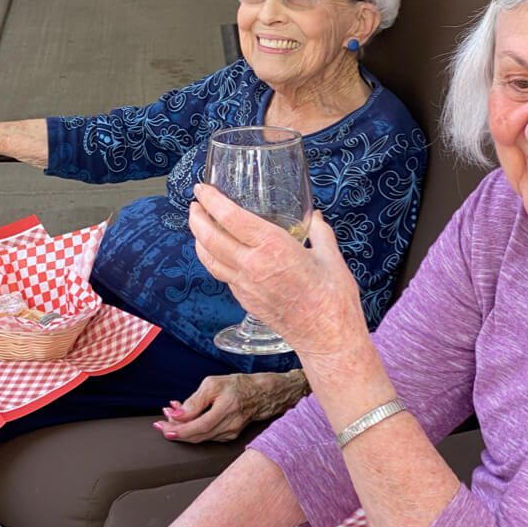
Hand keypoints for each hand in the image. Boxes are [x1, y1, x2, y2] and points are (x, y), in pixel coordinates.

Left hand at [154, 371, 309, 443]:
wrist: (263, 393)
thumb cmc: (238, 385)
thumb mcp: (214, 383)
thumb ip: (195, 400)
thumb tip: (176, 414)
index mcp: (226, 409)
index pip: (196, 426)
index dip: (176, 428)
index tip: (160, 424)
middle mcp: (229, 425)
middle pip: (195, 436)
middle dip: (175, 431)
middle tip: (161, 423)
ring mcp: (231, 433)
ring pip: (200, 438)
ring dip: (183, 430)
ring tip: (172, 419)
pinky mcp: (231, 436)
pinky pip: (208, 436)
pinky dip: (195, 430)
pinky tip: (189, 421)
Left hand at [189, 183, 367, 358]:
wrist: (327, 337)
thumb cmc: (332, 298)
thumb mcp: (331, 257)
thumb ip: (320, 232)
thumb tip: (316, 218)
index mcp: (273, 247)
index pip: (231, 218)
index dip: (212, 200)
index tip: (202, 188)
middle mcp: (252, 265)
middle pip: (209, 237)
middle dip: (197, 218)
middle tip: (194, 205)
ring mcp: (245, 285)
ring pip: (209, 259)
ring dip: (198, 240)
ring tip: (198, 226)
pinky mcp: (245, 300)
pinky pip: (222, 275)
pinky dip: (213, 259)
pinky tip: (219, 254)